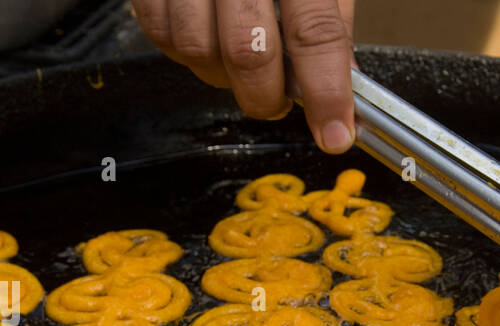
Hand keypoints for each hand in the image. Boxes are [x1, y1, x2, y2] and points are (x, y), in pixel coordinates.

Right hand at [132, 0, 356, 153]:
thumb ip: (329, 17)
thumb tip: (340, 80)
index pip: (315, 33)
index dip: (326, 92)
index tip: (334, 134)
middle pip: (249, 52)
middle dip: (266, 98)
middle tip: (278, 102)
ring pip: (197, 50)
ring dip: (221, 75)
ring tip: (238, 59)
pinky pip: (159, 34)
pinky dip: (185, 51)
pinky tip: (206, 36)